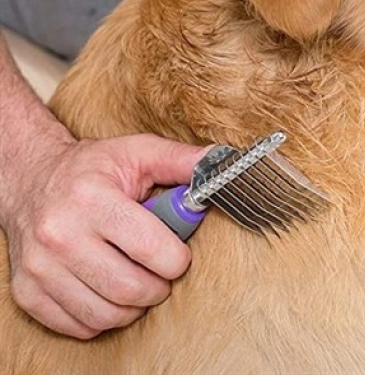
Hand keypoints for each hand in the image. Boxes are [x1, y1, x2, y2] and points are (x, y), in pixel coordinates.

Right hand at [1, 132, 207, 339]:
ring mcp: (39, 266)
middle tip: (163, 273)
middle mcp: (60, 234)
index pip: (150, 247)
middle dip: (159, 287)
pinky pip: (78, 326)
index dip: (177, 259)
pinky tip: (111, 293)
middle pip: (129, 288)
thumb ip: (182, 160)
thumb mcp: (138, 152)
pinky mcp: (26, 291)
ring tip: (141, 283)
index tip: (180, 255)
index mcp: (91, 197)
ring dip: (135, 307)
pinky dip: (104, 318)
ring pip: (105, 314)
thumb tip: (225, 164)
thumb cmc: (94, 167)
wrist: (31, 180)